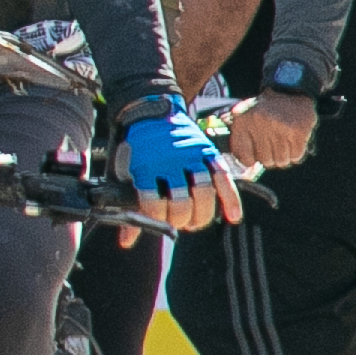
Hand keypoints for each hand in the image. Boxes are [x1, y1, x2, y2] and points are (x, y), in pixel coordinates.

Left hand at [116, 101, 243, 233]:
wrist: (148, 112)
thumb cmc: (133, 149)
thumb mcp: (122, 173)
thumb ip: (126, 205)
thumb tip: (126, 242)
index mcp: (143, 166)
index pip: (153, 203)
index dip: (158, 219)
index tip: (161, 223)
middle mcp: (168, 160)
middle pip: (181, 201)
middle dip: (181, 219)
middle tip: (180, 223)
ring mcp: (190, 155)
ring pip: (204, 192)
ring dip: (202, 214)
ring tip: (196, 222)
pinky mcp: (207, 151)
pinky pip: (223, 178)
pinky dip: (231, 199)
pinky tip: (233, 217)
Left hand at [235, 91, 319, 171]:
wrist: (288, 92)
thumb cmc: (263, 110)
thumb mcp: (242, 118)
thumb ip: (239, 140)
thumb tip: (246, 166)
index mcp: (243, 121)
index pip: (244, 156)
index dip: (250, 160)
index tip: (254, 157)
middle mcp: (260, 123)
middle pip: (265, 160)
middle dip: (269, 159)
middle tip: (271, 149)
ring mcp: (280, 127)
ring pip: (281, 160)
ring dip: (283, 157)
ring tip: (282, 146)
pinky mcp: (298, 131)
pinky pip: (296, 155)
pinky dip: (295, 154)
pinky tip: (292, 143)